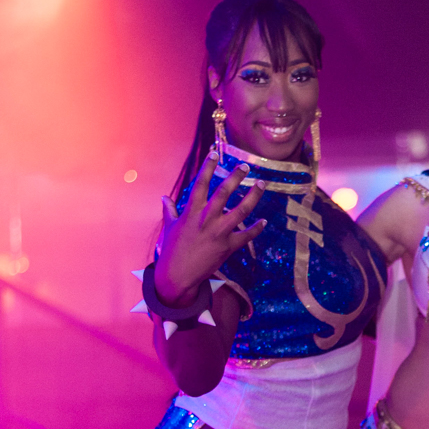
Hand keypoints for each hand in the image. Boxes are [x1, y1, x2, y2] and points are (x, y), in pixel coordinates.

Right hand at [154, 153, 265, 306]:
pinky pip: (246, 236)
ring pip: (241, 211)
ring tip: (261, 184)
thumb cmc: (172, 250)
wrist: (178, 275)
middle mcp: (206, 220)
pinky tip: (264, 221)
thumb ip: (169, 210)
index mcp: (191, 212)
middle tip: (245, 166)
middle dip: (236, 177)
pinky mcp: (228, 247)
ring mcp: (219, 233)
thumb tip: (164, 198)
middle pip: (224, 193)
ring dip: (253, 196)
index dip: (208, 167)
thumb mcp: (169, 227)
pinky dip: (256, 228)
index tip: (215, 152)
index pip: (200, 183)